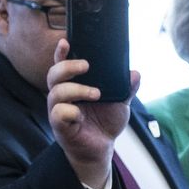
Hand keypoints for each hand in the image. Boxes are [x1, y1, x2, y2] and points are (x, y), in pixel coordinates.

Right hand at [45, 40, 135, 187]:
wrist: (102, 147)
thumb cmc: (105, 122)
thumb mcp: (120, 103)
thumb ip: (127, 88)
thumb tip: (135, 73)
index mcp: (74, 84)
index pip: (62, 64)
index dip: (61, 52)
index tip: (67, 41)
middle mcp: (62, 95)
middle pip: (54, 74)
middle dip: (68, 66)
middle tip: (86, 66)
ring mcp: (58, 109)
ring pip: (56, 92)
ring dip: (77, 90)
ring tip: (96, 94)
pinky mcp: (60, 125)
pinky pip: (58, 113)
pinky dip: (70, 111)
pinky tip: (81, 115)